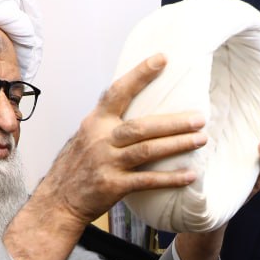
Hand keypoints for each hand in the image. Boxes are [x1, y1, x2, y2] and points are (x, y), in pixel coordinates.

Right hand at [33, 54, 206, 227]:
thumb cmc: (77, 166)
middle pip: (142, 126)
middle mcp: (101, 139)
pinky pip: (147, 180)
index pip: (118, 92)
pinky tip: (189, 175)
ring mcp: (107, 163)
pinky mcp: (113, 185)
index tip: (161, 59)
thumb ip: (109, 123)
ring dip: (177, 145)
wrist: (58, 200)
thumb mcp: (87, 136)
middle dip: (174, 122)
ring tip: (200, 140)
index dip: (139, 75)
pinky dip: (170, 178)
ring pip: (148, 150)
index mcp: (95, 122)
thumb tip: (138, 106)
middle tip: (200, 118)